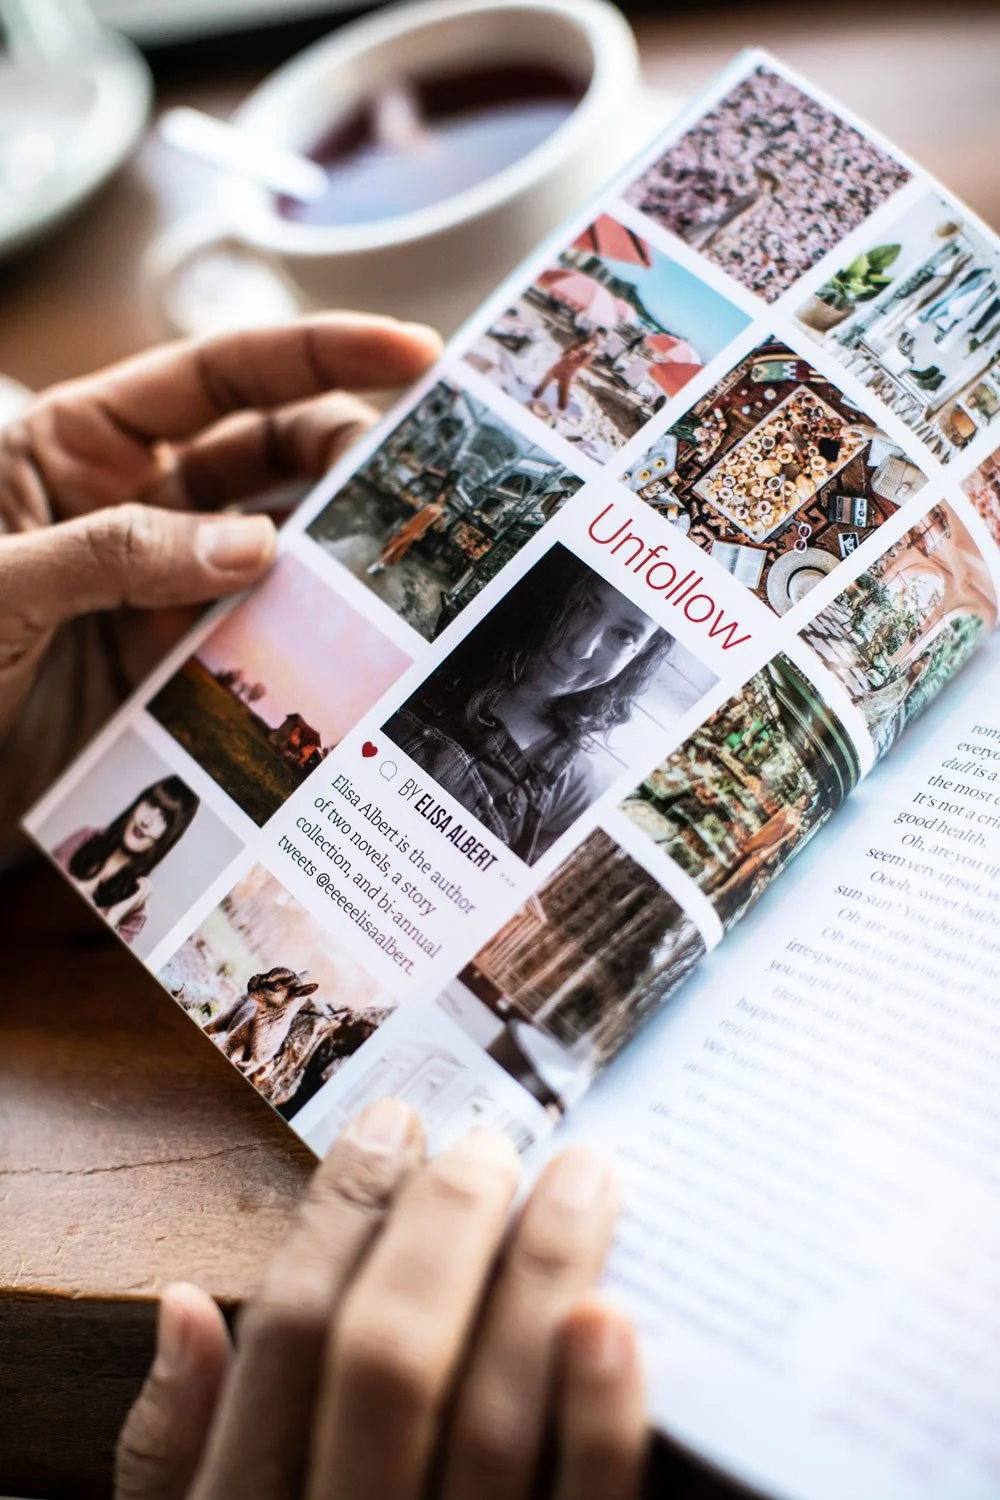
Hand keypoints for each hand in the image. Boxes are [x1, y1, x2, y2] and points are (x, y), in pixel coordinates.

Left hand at [0, 315, 439, 842]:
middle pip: (268, 451)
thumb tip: (252, 548)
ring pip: (277, 546)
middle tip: (415, 479)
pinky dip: (303, 638)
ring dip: (338, 548)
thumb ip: (116, 554)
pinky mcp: (175, 664)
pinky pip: (256, 637)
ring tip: (404, 556)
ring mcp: (162, 586)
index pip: (215, 376)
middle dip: (345, 449)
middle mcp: (134, 502)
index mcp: (78, 442)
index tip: (410, 351)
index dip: (316, 354)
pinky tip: (349, 640)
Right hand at [116, 1100, 645, 1499]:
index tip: (393, 1122)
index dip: (342, 1212)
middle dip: (444, 1225)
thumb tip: (186, 1306)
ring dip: (540, 1277)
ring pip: (493, 1417)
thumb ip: (172, 1451)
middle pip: (390, 1356)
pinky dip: (601, 1418)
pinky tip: (614, 1316)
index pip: (291, 1334)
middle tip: (493, 1141)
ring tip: (582, 1178)